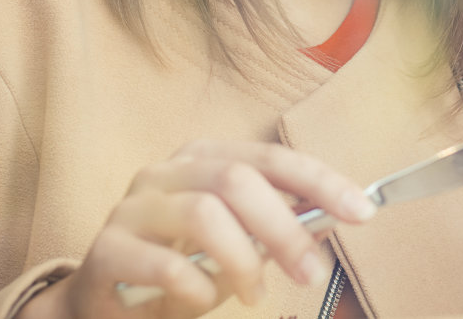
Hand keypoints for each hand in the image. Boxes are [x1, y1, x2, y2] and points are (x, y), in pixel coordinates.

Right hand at [22, 140, 375, 317]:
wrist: (101, 306)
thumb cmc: (174, 272)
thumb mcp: (234, 248)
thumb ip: (275, 229)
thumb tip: (331, 217)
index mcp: (202, 158)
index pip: (270, 158)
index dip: (320, 181)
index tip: (361, 211)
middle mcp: (165, 172)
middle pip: (237, 179)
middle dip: (285, 227)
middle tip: (309, 273)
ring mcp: (131, 208)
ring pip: (202, 213)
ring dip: (242, 259)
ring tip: (254, 294)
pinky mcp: (106, 252)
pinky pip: (164, 264)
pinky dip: (197, 288)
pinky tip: (203, 300)